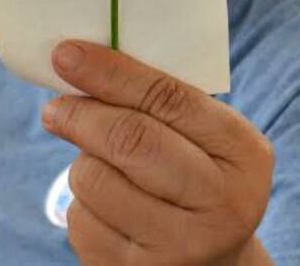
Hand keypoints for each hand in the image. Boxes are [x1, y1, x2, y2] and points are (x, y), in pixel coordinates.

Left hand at [41, 41, 273, 264]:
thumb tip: (81, 64)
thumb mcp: (207, 139)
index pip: (171, 99)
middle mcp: (222, 205)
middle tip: (55, 106)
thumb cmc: (200, 178)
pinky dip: (82, 205)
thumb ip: (161, 102)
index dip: (113, 73)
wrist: (212, 265)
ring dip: (83, 163)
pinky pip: (81, 222)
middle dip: (81, 115)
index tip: (68, 54)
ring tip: (103, 167)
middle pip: (131, 140)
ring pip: (96, 180)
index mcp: (245, 154)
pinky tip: (107, 209)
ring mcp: (180, 248)